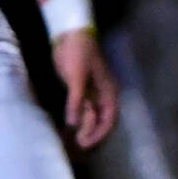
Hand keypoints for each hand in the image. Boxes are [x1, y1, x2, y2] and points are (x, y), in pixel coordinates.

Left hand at [50, 30, 118, 151]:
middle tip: (77, 145)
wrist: (69, 32)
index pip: (109, 119)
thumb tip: (73, 123)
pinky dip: (76, 120)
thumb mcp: (77, 76)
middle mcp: (103, 96)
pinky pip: (81, 110)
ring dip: (84, 129)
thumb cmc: (78, 52)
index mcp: (109, 92)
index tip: (86, 143)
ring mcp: (92, 94)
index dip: (99, 133)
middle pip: (101, 122)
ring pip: (91, 118)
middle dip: (91, 134)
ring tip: (72, 141)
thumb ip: (76, 100)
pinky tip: (68, 127)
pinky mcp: (80, 91)